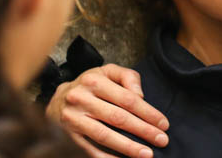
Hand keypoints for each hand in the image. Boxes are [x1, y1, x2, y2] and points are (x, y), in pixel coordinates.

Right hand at [45, 64, 168, 157]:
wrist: (58, 99)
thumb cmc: (90, 85)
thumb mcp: (108, 72)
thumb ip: (128, 77)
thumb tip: (140, 96)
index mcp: (95, 81)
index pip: (128, 99)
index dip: (148, 112)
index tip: (163, 124)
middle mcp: (82, 99)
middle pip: (118, 118)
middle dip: (143, 130)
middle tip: (162, 140)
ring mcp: (73, 119)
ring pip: (104, 135)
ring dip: (127, 147)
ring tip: (146, 154)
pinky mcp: (69, 135)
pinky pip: (90, 149)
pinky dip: (106, 157)